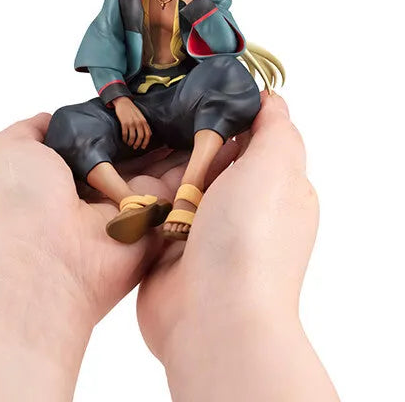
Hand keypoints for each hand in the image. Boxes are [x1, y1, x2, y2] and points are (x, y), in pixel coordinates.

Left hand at [0, 113, 201, 400]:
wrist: (42, 263)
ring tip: (209, 106)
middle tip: (185, 93)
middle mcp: (98, 189)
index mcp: (65, 171)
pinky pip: (184, 188)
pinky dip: (204, 163)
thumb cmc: (17, 201)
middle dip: (157, 124)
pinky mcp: (156, 222)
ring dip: (184, 139)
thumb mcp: (5, 150)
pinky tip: (223, 135)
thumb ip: (31, 130)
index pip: (101, 135)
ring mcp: (129, 207)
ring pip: (163, 165)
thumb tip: (50, 117)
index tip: (147, 89)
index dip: (121, 114)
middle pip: (136, 149)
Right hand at [113, 95, 151, 148]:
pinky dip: (124, 139)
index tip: (143, 147)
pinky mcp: (124, 123)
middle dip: (138, 144)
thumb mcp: (141, 116)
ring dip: (130, 142)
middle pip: (140, 137)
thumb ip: (145, 124)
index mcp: (144, 121)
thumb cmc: (132, 110)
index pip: (147, 134)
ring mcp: (131, 122)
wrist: (123, 102)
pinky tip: (124, 140)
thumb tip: (149, 134)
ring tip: (129, 143)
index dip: (146, 142)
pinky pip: (125, 134)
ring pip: (132, 137)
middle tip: (135, 147)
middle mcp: (138, 122)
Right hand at [136, 92, 338, 400]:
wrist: (212, 317)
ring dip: (165, 168)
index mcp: (276, 186)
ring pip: (180, 181)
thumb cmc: (251, 238)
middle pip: (212, 156)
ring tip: (138, 135)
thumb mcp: (277, 166)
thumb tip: (272, 100)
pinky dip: (146, 196)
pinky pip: (155, 208)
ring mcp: (205, 228)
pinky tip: (127, 175)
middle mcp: (242, 207)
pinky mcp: (170, 246)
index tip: (198, 86)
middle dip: (190, 138)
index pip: (253, 136)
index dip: (228, 110)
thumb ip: (276, 129)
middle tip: (159, 108)